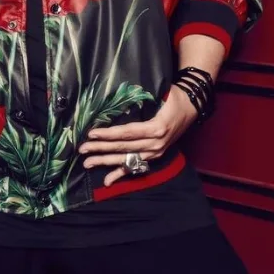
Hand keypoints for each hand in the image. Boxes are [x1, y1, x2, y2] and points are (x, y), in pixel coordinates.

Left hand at [78, 84, 196, 185]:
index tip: (92, 134)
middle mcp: (155, 144)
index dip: (109, 134)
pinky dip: (121, 174)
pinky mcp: (154, 156)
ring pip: (127, 158)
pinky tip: (107, 180)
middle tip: (82, 149)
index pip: (127, 133)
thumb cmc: (175, 97)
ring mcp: (154, 152)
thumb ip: (145, 98)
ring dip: (106, 161)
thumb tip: (123, 95)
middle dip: (101, 148)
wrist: (192, 107)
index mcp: (156, 128)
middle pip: (124, 147)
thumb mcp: (163, 94)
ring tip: (87, 162)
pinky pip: (136, 166)